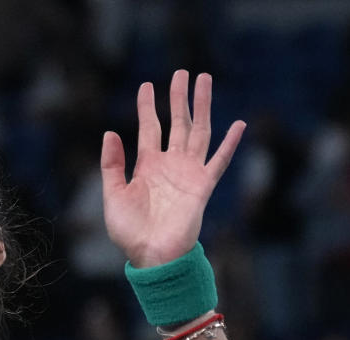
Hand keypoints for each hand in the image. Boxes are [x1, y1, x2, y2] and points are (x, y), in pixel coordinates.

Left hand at [100, 70, 244, 267]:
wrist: (152, 256)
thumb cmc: (130, 231)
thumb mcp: (113, 195)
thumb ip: (112, 164)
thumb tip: (110, 132)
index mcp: (146, 165)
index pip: (150, 128)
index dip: (148, 107)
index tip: (147, 85)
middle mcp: (170, 164)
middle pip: (177, 123)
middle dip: (179, 98)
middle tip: (182, 73)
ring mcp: (188, 173)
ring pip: (198, 132)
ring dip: (202, 107)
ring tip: (205, 80)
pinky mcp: (203, 186)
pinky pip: (219, 161)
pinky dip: (229, 143)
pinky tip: (239, 124)